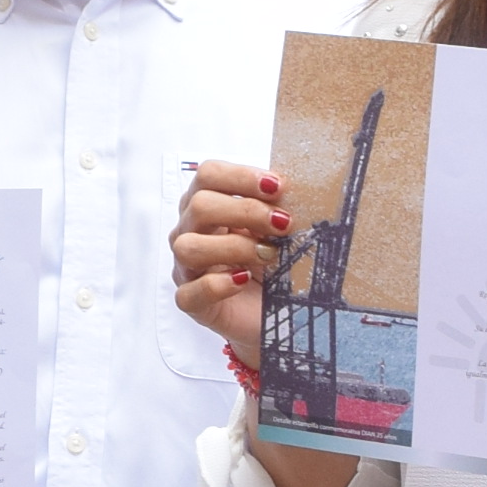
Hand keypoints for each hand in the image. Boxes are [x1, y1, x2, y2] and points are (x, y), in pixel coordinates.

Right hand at [171, 159, 284, 363]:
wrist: (277, 312)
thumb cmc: (274, 263)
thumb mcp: (279, 229)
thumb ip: (279, 206)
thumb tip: (299, 185)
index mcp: (209, 204)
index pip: (208, 174)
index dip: (241, 176)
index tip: (278, 187)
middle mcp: (191, 232)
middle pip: (199, 205)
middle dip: (246, 210)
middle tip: (282, 224)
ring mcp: (187, 268)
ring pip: (189, 247)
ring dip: (234, 247)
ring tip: (267, 255)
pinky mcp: (192, 303)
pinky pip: (190, 293)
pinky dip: (217, 285)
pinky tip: (243, 279)